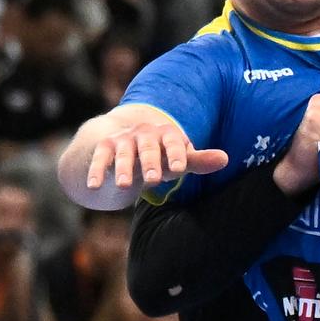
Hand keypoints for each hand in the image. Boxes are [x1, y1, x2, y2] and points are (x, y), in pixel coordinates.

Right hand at [84, 116, 226, 190]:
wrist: (124, 139)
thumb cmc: (160, 155)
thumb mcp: (178, 157)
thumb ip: (198, 160)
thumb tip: (225, 159)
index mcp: (166, 134)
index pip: (173, 142)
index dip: (176, 154)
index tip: (179, 169)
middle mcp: (144, 134)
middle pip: (147, 148)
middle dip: (150, 162)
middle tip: (154, 180)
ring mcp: (123, 140)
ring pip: (123, 154)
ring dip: (123, 169)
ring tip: (124, 186)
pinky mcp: (104, 148)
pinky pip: (99, 159)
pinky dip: (96, 171)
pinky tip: (94, 186)